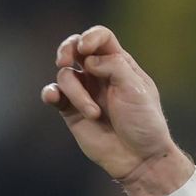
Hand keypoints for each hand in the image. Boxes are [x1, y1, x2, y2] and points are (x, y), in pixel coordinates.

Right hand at [41, 26, 192, 195]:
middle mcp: (100, 74)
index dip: (90, 37)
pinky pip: (54, 94)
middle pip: (75, 47)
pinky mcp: (72, 110)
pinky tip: (54, 99)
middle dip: (67, 49)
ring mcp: (85, 91)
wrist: (140, 158)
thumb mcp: (137, 89)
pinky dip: (50, 93)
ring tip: (94, 113)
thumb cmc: (144, 123)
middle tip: (65, 60)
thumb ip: (113, 66)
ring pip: (65, 75)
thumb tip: (88, 60)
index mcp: (120, 65)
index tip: (85, 48)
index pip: (101, 37)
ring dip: (76, 92)